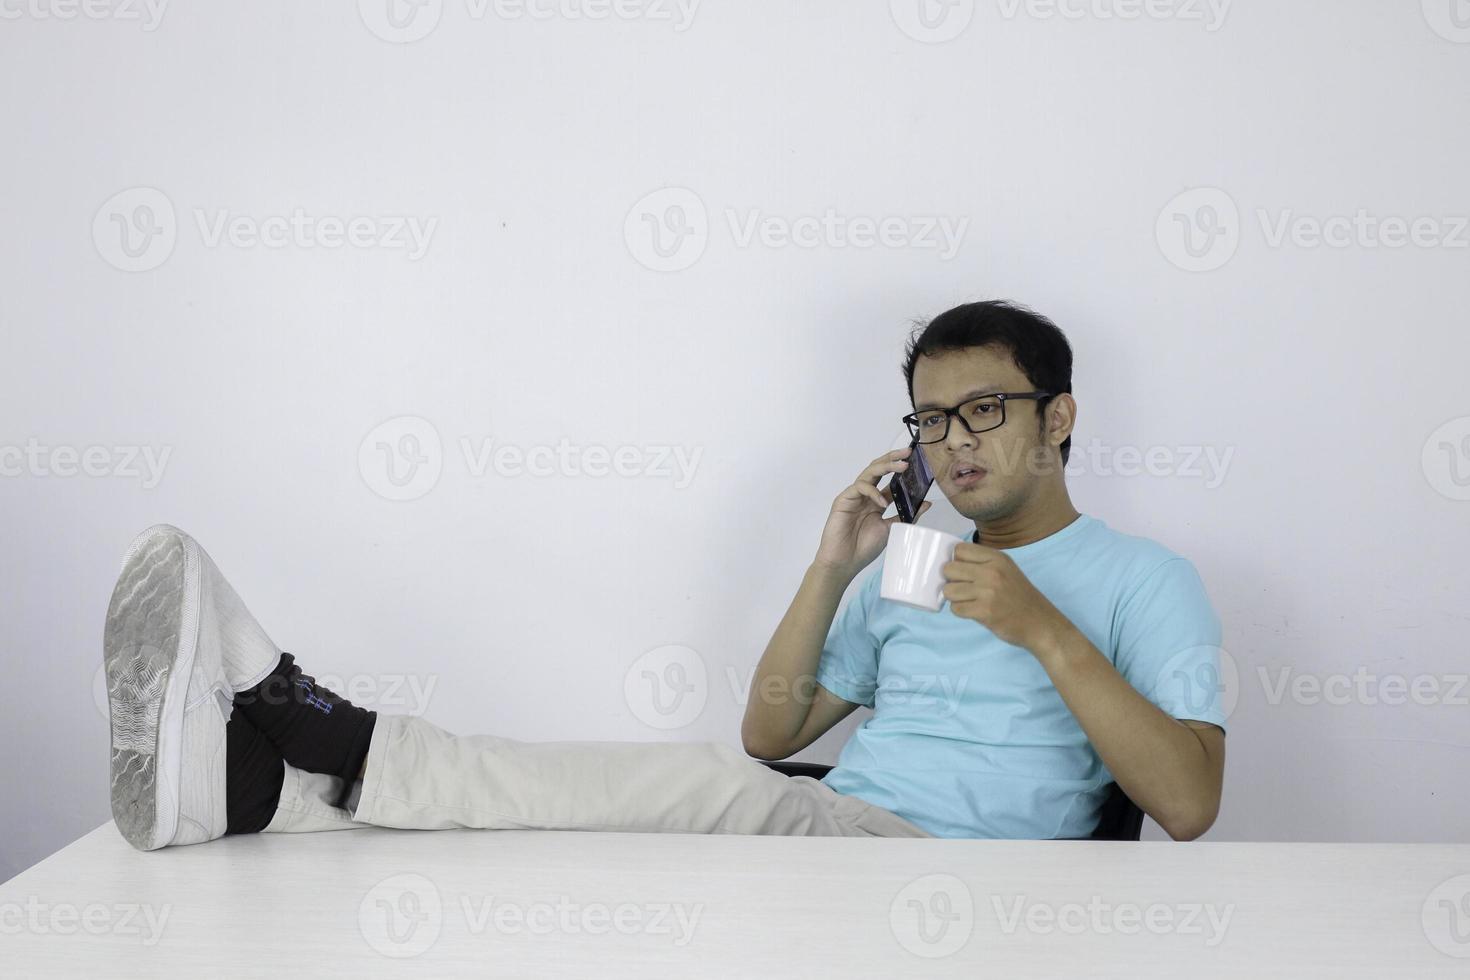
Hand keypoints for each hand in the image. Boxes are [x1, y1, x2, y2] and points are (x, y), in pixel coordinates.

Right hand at [813, 447, 932, 579]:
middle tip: (908, 453)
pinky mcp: (843, 499)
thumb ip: (906, 515)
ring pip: (869, 473)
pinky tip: (882, 502)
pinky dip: (873, 492)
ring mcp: (854, 496)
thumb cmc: (863, 548)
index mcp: (876, 501)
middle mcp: (865, 495)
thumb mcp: (891, 529)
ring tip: (902, 466)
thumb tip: (926, 503)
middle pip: (878, 469)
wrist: (844, 562)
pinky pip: (860, 487)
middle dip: (893, 459)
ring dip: (886, 466)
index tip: (917, 461)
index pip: (889, 479)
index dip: (901, 469)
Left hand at [941, 542, 1068, 653]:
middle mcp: (992, 571)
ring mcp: (988, 591)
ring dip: (955, 598)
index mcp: (997, 558)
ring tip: (970, 601)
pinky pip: (955, 609)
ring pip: (949, 590)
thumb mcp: (1006, 570)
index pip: (959, 550)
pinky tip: (974, 611)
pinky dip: (962, 612)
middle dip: (952, 580)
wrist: (1040, 623)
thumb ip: (982, 564)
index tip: (963, 572)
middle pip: (949, 569)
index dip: (956, 561)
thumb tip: (950, 563)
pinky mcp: (985, 611)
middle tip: (965, 589)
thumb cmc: (1020, 598)